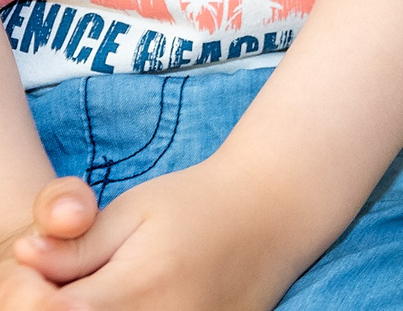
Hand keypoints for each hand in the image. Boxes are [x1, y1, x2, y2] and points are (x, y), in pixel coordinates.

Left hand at [9, 160, 303, 310]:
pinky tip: (141, 299)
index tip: (48, 270)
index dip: (34, 294)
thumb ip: (75, 245)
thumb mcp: (132, 209)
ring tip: (115, 287)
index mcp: (137, 288)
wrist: (276, 210)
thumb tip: (22, 259)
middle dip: (64, 305)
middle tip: (80, 281)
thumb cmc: (198, 202)